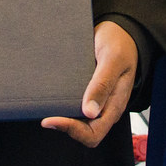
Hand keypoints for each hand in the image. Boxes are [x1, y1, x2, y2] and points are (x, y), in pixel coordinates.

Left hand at [41, 20, 137, 146]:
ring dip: (62, 117)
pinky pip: (75, 106)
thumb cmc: (120, 43)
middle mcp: (106, 106)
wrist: (120, 31)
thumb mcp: (113, 58)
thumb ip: (103, 83)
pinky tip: (53, 96)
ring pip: (78, 120)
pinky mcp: (88, 92)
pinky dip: (63, 105)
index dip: (72, 131)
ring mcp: (97, 100)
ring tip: (46, 106)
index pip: (94, 133)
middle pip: (84, 131)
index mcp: (115, 104)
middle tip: (45, 116)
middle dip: (64, 126)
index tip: (52, 120)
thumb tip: (90, 112)